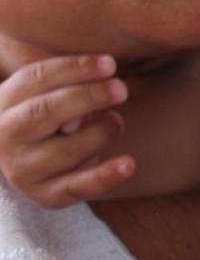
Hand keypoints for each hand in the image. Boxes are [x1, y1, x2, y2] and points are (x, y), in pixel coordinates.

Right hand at [0, 55, 133, 207]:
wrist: (26, 159)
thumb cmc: (49, 112)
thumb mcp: (48, 91)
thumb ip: (67, 82)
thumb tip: (103, 78)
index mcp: (4, 101)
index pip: (36, 77)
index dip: (76, 68)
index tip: (111, 64)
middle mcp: (5, 136)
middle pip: (47, 111)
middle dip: (89, 97)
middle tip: (121, 89)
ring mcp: (22, 169)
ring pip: (68, 148)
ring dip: (102, 131)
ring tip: (116, 121)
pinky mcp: (44, 195)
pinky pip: (77, 187)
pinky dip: (105, 176)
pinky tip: (128, 164)